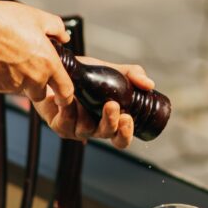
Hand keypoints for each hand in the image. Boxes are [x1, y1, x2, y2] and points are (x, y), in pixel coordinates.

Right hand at [0, 0, 74, 105]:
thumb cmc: (5, 21)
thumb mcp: (39, 18)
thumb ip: (57, 29)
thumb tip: (63, 36)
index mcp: (48, 64)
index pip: (66, 90)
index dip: (67, 96)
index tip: (65, 97)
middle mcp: (33, 78)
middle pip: (41, 93)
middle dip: (39, 84)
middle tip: (30, 65)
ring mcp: (14, 83)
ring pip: (22, 89)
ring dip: (21, 80)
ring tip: (12, 59)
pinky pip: (4, 85)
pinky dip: (4, 76)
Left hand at [32, 58, 154, 148]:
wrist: (59, 68)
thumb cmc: (85, 75)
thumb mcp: (112, 71)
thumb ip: (132, 75)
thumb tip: (149, 84)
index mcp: (109, 122)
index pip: (121, 139)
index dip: (126, 134)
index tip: (128, 118)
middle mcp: (94, 129)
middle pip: (106, 135)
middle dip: (111, 123)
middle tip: (113, 106)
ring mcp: (76, 129)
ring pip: (86, 129)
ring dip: (88, 112)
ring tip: (85, 95)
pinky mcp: (59, 124)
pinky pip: (66, 119)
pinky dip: (70, 106)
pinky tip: (72, 96)